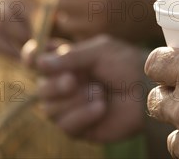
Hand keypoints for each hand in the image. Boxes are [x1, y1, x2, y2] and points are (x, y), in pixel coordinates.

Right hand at [22, 35, 146, 141]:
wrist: (148, 90)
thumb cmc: (126, 64)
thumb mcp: (99, 51)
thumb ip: (69, 56)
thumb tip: (38, 62)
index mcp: (67, 61)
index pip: (38, 60)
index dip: (31, 58)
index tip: (34, 58)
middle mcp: (65, 83)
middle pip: (41, 88)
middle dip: (55, 85)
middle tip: (73, 80)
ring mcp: (71, 106)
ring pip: (49, 109)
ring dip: (73, 101)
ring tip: (99, 93)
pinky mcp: (81, 127)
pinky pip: (66, 126)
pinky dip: (82, 115)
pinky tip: (100, 107)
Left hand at [46, 0, 166, 41]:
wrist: (161, 3)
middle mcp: (96, 4)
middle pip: (56, 2)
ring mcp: (99, 24)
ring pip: (64, 21)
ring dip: (65, 13)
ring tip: (78, 4)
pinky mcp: (103, 38)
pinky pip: (77, 34)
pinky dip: (78, 26)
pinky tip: (88, 17)